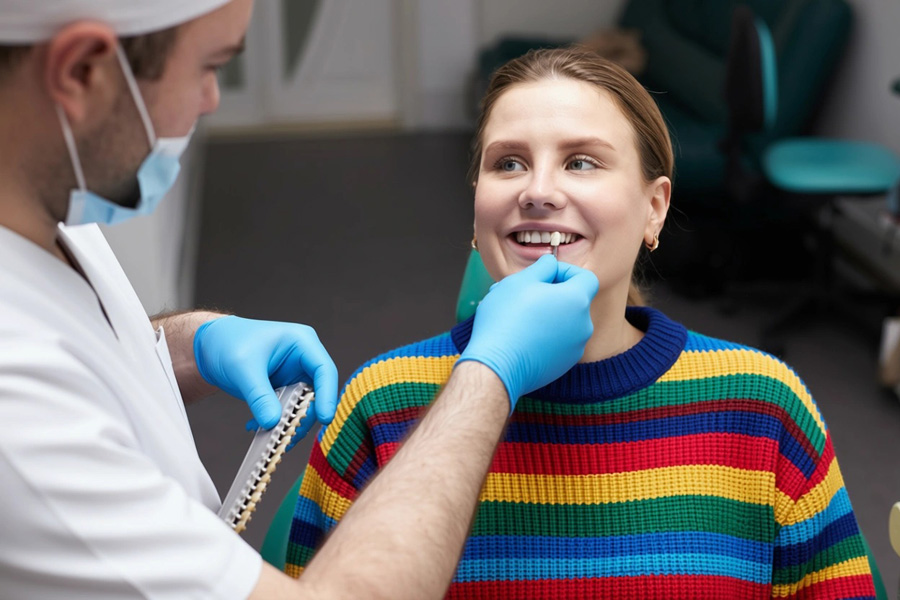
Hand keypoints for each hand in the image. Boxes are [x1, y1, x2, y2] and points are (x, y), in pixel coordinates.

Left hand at [193, 316, 337, 430]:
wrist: (210, 346)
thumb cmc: (228, 342)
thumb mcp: (243, 369)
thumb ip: (260, 396)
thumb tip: (273, 422)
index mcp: (302, 342)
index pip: (324, 370)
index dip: (328, 394)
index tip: (325, 418)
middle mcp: (303, 359)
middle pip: (317, 392)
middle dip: (303, 415)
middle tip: (287, 434)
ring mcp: (294, 375)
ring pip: (303, 406)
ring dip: (287, 422)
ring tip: (266, 433)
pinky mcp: (284, 389)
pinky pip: (287, 411)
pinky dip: (275, 422)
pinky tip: (254, 426)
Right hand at [457, 254, 597, 407]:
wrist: (496, 366)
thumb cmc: (506, 320)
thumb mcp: (521, 281)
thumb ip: (542, 267)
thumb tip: (551, 264)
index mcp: (577, 300)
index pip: (586, 277)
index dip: (565, 271)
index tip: (545, 274)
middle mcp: (583, 325)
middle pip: (573, 300)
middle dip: (550, 293)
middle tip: (523, 294)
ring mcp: (575, 348)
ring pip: (563, 322)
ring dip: (545, 314)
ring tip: (517, 315)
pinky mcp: (563, 365)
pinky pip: (557, 342)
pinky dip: (544, 335)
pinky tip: (520, 336)